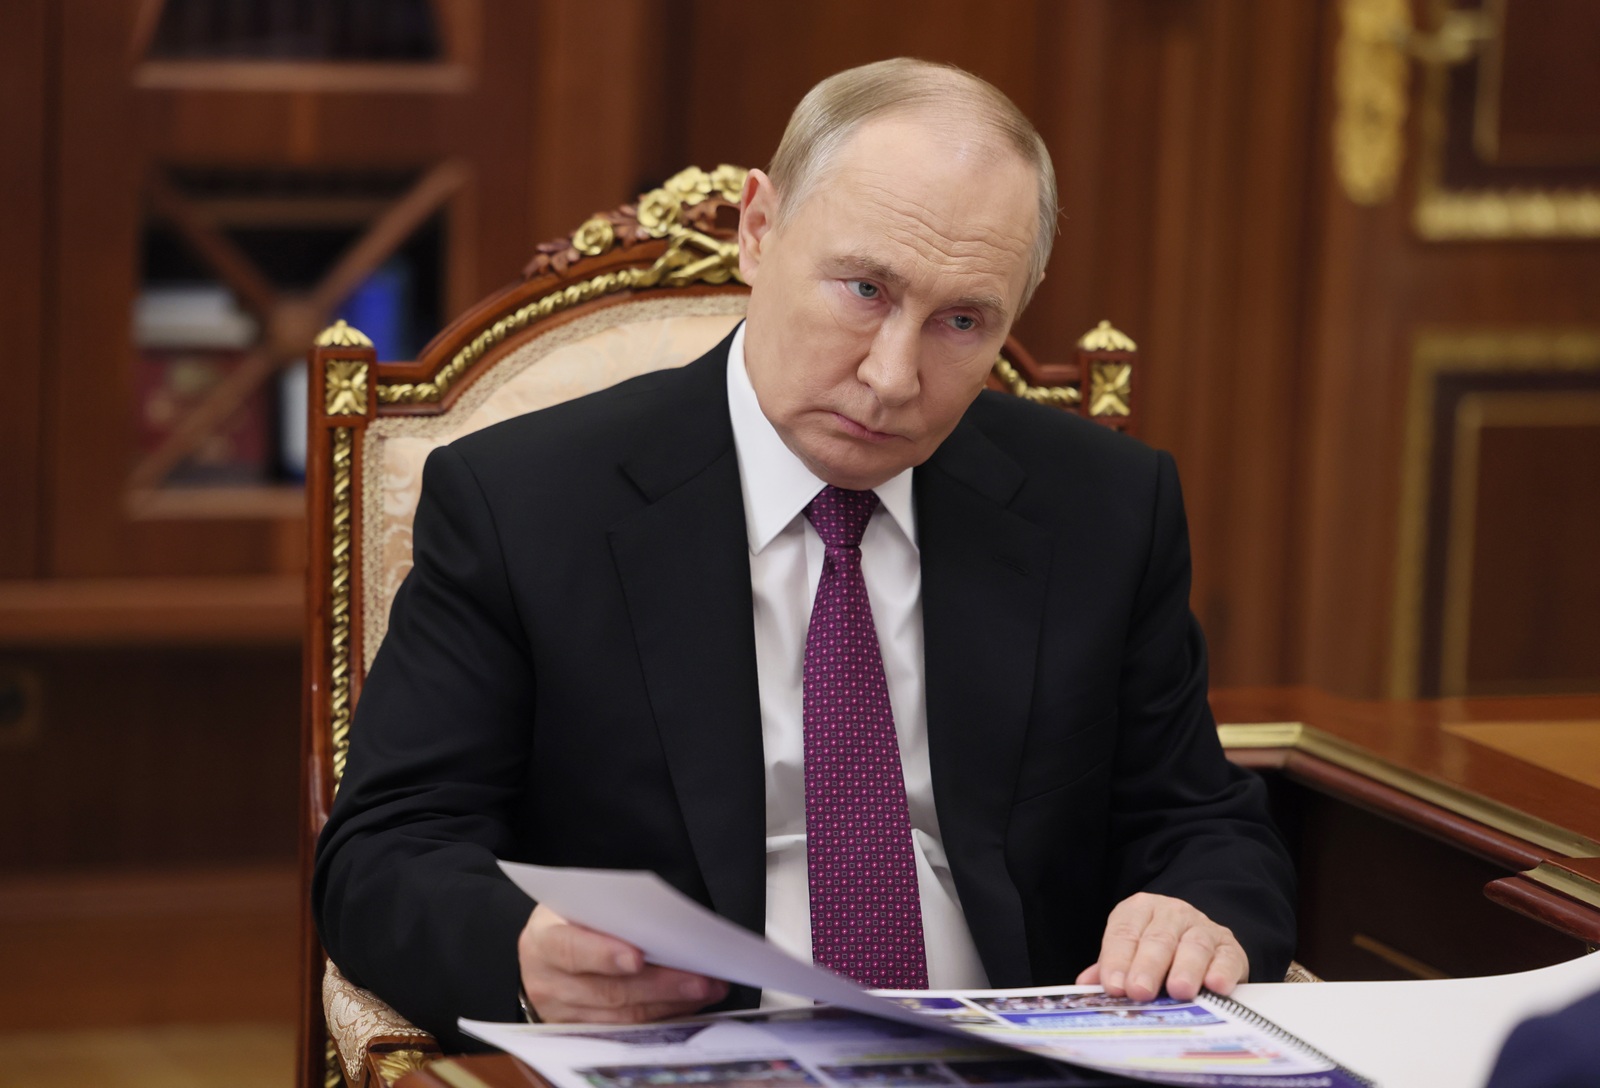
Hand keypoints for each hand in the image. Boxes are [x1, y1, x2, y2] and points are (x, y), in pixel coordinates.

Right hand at [518, 904, 728, 1022]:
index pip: (571, 949)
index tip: (637, 957)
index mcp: (543, 938)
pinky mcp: (579, 1031)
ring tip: (706, 989)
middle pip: (607, 990)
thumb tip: (664, 919)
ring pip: (621, 1015)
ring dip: (670, 1003)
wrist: (548, 945)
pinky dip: (661, 1016)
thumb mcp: (582, 902)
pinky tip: (687, 1004)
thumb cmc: (573, 916)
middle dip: (660, 984)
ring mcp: (561, 1011)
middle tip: (699, 978)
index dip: (604, 955)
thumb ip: (612, 911)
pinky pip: (625, 1030)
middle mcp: (547, 980)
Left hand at [1075, 892, 1247, 1001]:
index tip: (1114, 986)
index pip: (1124, 933)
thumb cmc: (1154, 951)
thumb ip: (1109, 967)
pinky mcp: (1230, 948)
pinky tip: (1215, 986)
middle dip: (1147, 966)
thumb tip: (1085, 985)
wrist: (1198, 938)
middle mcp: (1172, 913)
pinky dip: (1222, 971)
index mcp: (1139, 910)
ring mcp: (1203, 927)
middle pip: (1157, 939)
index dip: (1117, 960)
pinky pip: (1227, 958)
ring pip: (1194, 945)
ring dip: (1185, 969)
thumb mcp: (1129, 952)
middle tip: (1140, 991)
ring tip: (1179, 991)